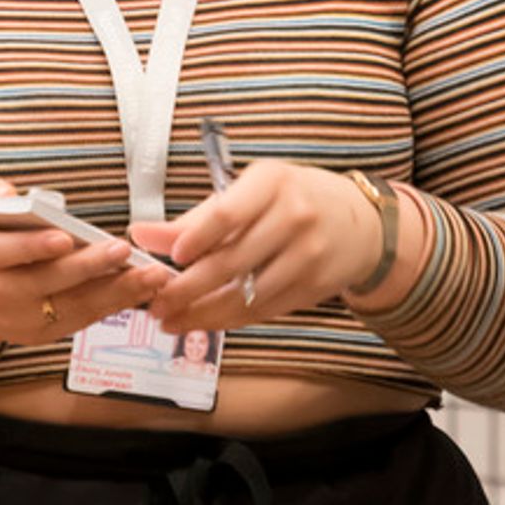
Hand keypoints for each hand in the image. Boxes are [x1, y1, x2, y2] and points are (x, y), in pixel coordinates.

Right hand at [0, 172, 163, 351]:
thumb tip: (10, 196)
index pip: (2, 252)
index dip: (33, 247)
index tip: (64, 238)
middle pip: (44, 283)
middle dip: (87, 268)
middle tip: (122, 250)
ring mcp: (17, 318)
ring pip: (69, 307)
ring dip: (114, 292)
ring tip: (151, 274)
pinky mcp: (38, 333)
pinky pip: (79, 320)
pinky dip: (112, 306)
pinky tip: (141, 289)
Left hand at [130, 159, 381, 334]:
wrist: (361, 224)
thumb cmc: (296, 200)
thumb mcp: (252, 192)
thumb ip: (198, 217)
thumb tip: (143, 234)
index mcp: (272, 182)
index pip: (227, 213)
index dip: (193, 238)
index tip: (167, 258)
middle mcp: (294, 216)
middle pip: (231, 261)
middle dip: (186, 288)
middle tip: (155, 301)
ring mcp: (307, 255)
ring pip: (245, 294)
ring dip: (202, 312)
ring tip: (170, 318)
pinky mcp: (313, 288)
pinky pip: (262, 310)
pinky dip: (228, 319)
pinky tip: (203, 321)